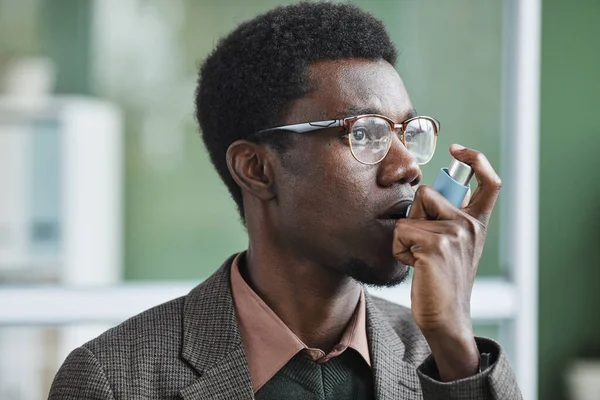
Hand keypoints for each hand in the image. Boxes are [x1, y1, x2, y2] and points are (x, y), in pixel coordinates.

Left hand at [393, 144, 501, 380]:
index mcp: (476, 223)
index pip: (488, 182)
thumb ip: (447, 220)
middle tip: (422, 245)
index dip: (475, 159)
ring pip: (410, 214)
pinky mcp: (435, 245)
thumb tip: (425, 196)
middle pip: (426, 193)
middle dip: (413, 215)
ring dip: (404, 235)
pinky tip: (415, 267)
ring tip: (419, 258)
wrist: (445, 317)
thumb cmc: (441, 281)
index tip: (458, 149)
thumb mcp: (454, 247)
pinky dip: (400, 250)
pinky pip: (401, 232)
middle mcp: (469, 225)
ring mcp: (454, 234)